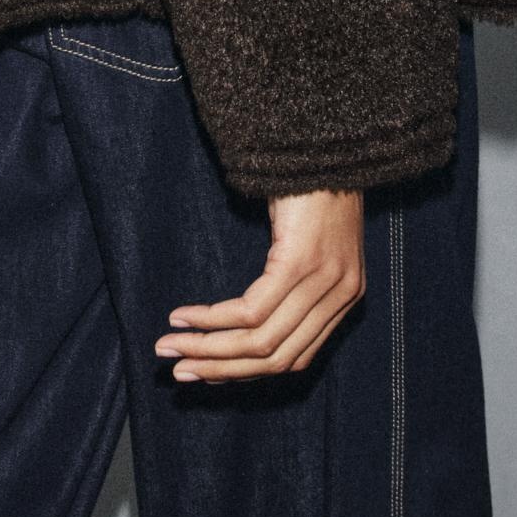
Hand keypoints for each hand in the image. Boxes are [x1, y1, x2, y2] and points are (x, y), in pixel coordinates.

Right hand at [156, 190, 365, 382]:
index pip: (294, 360)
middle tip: (178, 372)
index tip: (206, 374)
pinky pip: (251, 309)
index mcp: (345, 300)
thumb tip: (246, 323)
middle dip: (220, 370)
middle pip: (275, 358)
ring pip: (260, 341)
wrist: (327, 142)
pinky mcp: (301, 263)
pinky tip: (184, 316)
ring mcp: (324, 282)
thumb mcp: (308, 245)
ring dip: (208, 350)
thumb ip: (293, 286)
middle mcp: (341, 298)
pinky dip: (212, 319)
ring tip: (171, 348)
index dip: (246, 372)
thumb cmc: (310, 189)